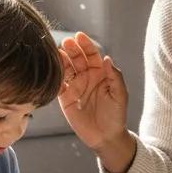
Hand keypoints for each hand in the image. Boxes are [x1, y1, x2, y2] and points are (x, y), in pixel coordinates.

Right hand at [58, 32, 128, 151]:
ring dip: (61, 60)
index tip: (79, 36)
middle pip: (77, 59)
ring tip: (57, 52)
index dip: (86, 45)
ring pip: (66, 69)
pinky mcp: (65, 98)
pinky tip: (51, 69)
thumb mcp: (120, 95)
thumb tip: (107, 58)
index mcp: (100, 73)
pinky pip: (58, 85)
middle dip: (72, 49)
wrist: (106, 137)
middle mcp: (86, 77)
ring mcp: (75, 87)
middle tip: (66, 42)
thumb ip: (115, 77)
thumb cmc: (116, 115)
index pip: (92, 55)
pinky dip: (54, 77)